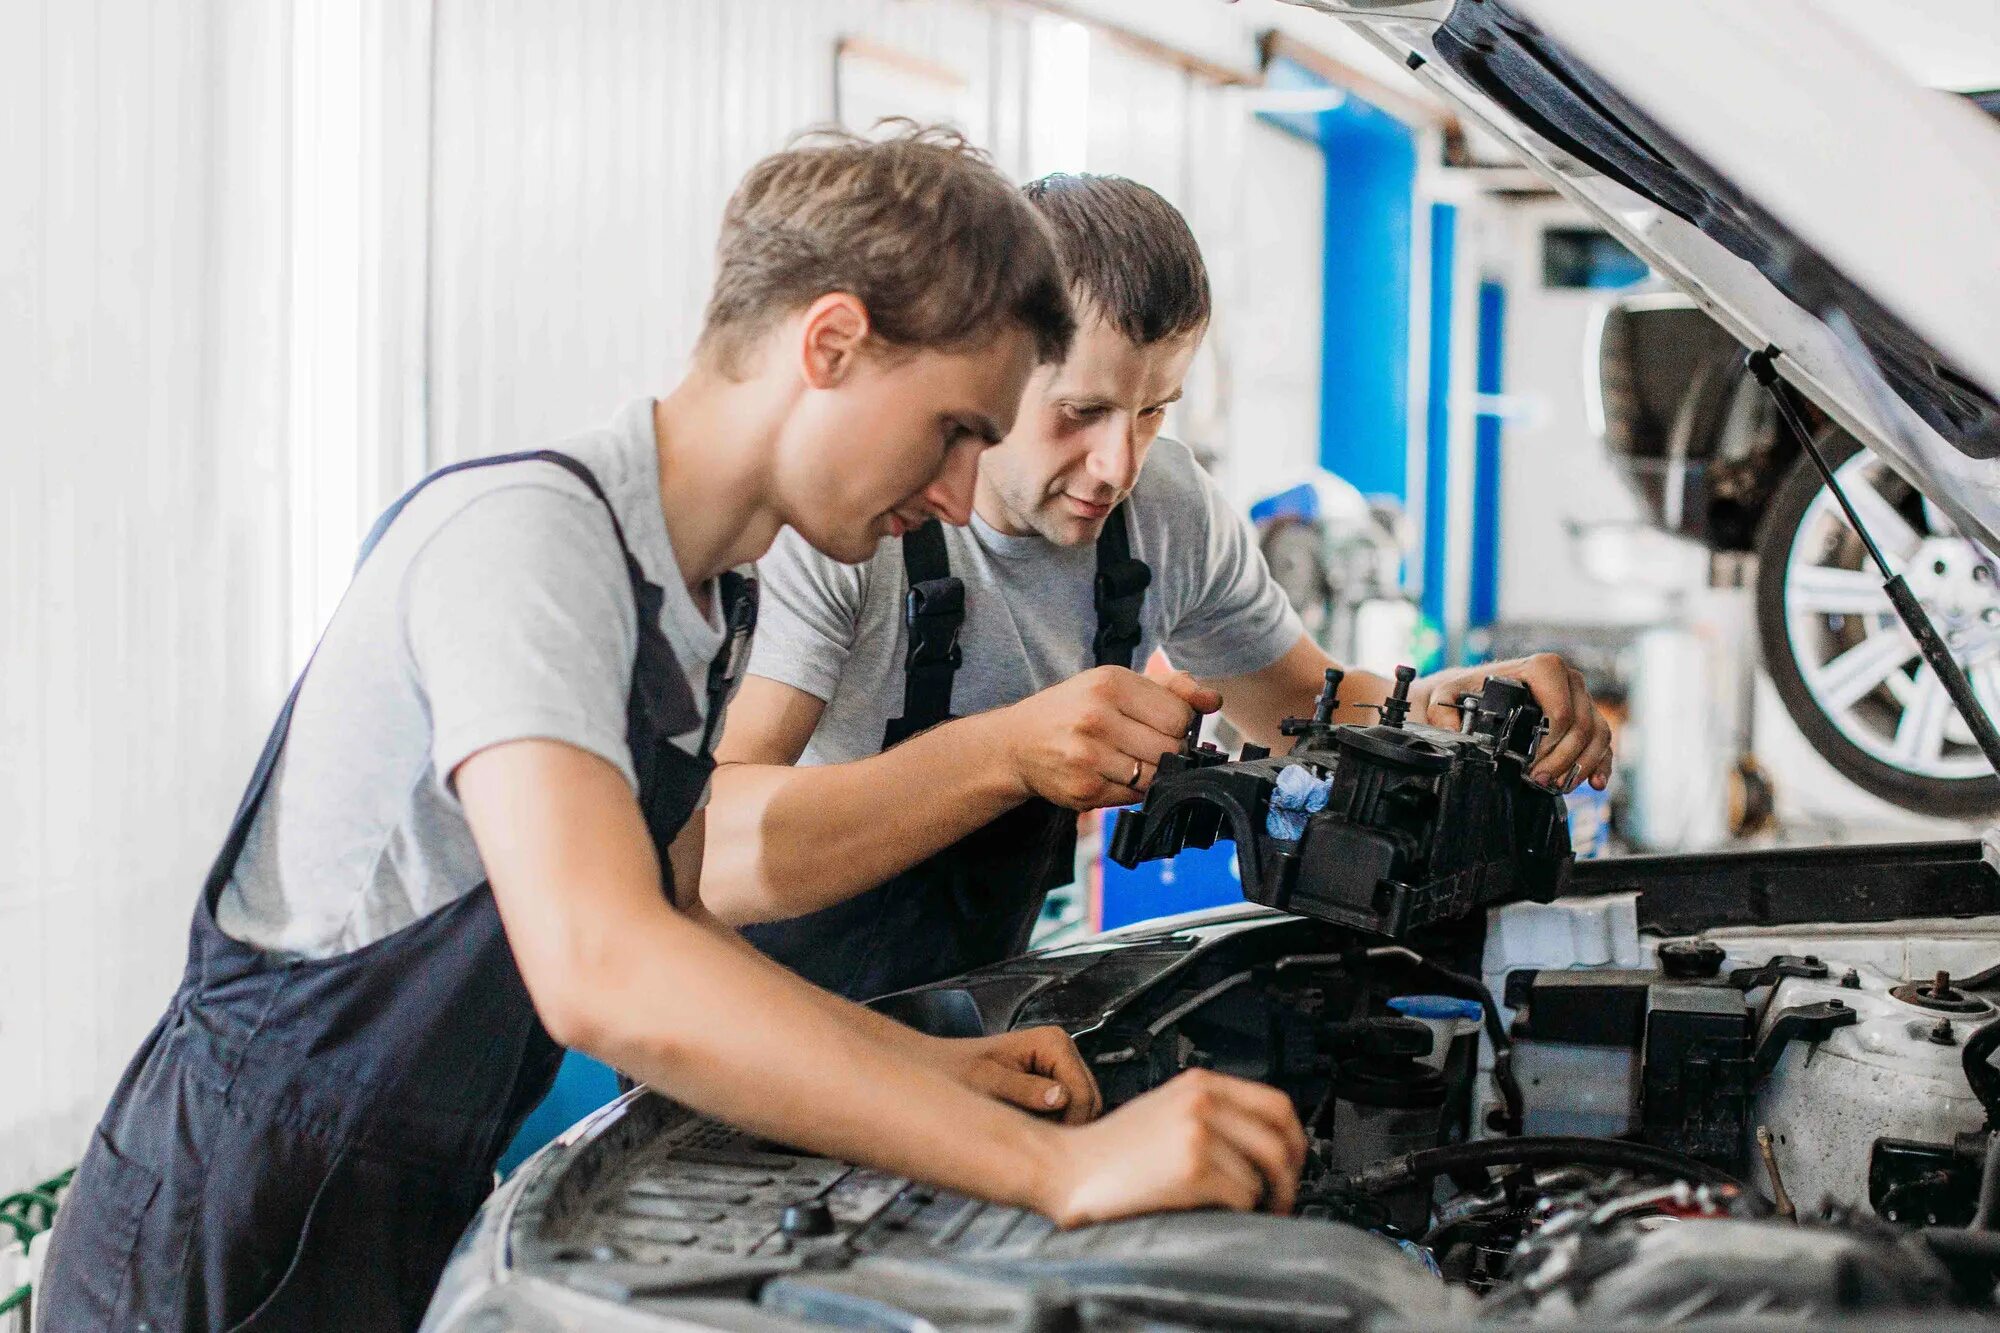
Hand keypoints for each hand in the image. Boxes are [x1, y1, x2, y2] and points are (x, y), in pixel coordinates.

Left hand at [923, 1027, 1103, 1124]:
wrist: (938, 1069)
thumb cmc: (956, 1071)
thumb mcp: (986, 1082)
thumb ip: (1023, 1090)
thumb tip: (1060, 1098)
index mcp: (1053, 1043)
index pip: (1083, 1095)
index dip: (1069, 1124)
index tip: (1045, 1142)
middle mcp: (1062, 1051)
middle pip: (1089, 1103)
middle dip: (1067, 1126)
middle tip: (1035, 1140)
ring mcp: (1061, 1067)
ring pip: (1082, 1111)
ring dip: (1060, 1127)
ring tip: (1028, 1132)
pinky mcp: (1054, 1082)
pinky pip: (1069, 1112)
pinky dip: (1054, 1125)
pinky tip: (1030, 1128)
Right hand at [993, 666, 1220, 810]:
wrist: (1017, 743)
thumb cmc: (1074, 709)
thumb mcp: (1115, 685)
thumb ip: (1171, 688)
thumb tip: (1214, 701)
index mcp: (1109, 683)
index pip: (1180, 716)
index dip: (1179, 725)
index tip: (1159, 725)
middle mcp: (1097, 718)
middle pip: (1171, 749)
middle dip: (1166, 751)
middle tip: (1141, 744)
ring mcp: (1088, 757)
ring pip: (1156, 777)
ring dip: (1149, 773)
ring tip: (1124, 759)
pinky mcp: (1084, 790)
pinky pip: (1133, 797)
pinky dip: (1129, 789)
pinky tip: (1109, 774)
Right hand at [1031, 1069, 1306, 1227]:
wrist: (1067, 1168)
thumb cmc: (1112, 1149)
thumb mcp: (1167, 1108)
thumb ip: (1213, 1112)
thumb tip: (1266, 1143)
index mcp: (1200, 1083)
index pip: (1277, 1104)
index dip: (1295, 1139)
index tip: (1293, 1162)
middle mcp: (1203, 1103)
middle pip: (1281, 1142)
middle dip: (1288, 1179)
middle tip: (1280, 1198)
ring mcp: (1199, 1134)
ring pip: (1261, 1176)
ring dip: (1256, 1200)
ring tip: (1242, 1210)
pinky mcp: (1193, 1169)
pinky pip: (1241, 1198)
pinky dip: (1232, 1212)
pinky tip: (1211, 1210)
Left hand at [1415, 652, 1611, 791]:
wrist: (1481, 691)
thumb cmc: (1468, 692)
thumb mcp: (1449, 696)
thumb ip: (1444, 711)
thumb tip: (1455, 731)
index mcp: (1541, 668)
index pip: (1560, 711)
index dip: (1551, 744)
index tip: (1532, 765)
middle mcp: (1567, 678)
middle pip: (1581, 726)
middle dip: (1563, 760)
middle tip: (1540, 781)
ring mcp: (1581, 696)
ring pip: (1598, 734)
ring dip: (1581, 765)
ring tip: (1558, 785)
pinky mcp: (1587, 714)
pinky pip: (1604, 739)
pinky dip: (1601, 762)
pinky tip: (1595, 783)